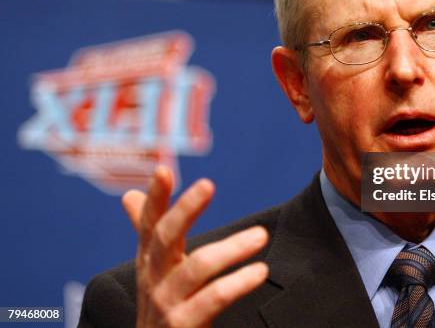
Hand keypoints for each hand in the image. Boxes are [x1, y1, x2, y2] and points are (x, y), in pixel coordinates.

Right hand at [122, 166, 268, 327]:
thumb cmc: (163, 308)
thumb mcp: (154, 269)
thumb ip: (149, 233)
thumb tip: (129, 195)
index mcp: (149, 260)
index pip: (149, 223)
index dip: (155, 197)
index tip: (163, 169)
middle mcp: (153, 278)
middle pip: (164, 238)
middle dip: (184, 209)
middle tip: (207, 184)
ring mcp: (166, 303)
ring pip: (195, 267)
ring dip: (230, 248)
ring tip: (260, 235)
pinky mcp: (182, 326)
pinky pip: (212, 299)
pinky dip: (237, 283)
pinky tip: (259, 271)